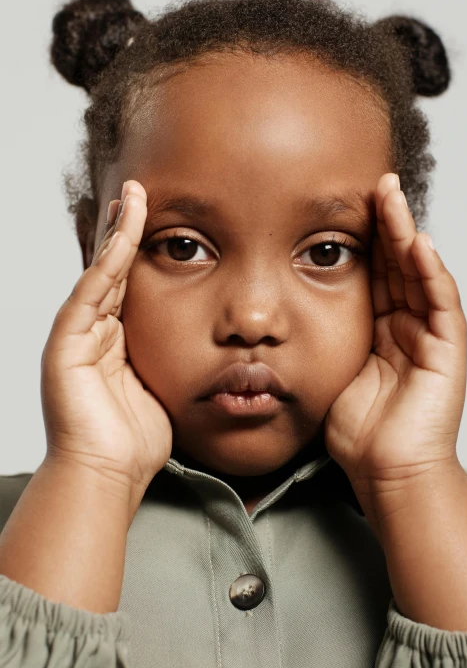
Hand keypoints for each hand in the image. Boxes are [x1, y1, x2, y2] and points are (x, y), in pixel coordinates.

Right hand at [40, 180, 171, 497]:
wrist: (106, 474)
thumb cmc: (134, 441)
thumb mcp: (161, 388)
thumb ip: (169, 362)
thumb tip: (198, 348)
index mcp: (114, 343)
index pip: (128, 286)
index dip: (141, 253)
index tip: (160, 221)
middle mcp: (93, 333)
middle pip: (111, 270)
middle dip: (126, 230)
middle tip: (141, 193)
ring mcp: (76, 336)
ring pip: (101, 272)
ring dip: (118, 233)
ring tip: (133, 196)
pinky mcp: (66, 344)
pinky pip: (91, 292)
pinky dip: (108, 260)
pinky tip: (124, 232)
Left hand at [324, 172, 466, 491]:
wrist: (386, 472)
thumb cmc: (358, 434)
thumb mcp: (328, 374)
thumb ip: (318, 342)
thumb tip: (276, 322)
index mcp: (378, 331)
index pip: (371, 274)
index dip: (361, 240)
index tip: (342, 206)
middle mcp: (406, 327)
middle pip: (396, 265)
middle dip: (385, 224)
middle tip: (373, 183)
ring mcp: (429, 336)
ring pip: (418, 274)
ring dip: (406, 234)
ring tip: (392, 197)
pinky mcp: (447, 350)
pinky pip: (441, 304)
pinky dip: (431, 273)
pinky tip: (419, 244)